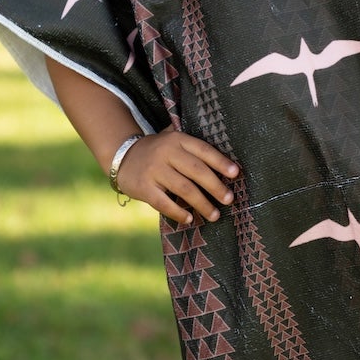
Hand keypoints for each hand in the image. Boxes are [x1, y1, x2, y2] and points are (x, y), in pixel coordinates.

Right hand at [117, 131, 239, 226]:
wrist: (122, 156)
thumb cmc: (158, 152)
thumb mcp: (172, 140)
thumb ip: (193, 147)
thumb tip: (228, 164)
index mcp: (177, 139)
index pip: (203, 150)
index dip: (220, 162)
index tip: (236, 173)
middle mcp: (166, 152)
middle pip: (197, 170)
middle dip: (216, 187)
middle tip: (229, 199)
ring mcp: (154, 170)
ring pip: (184, 189)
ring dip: (202, 204)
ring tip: (215, 215)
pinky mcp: (143, 187)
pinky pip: (163, 202)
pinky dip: (178, 212)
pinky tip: (189, 219)